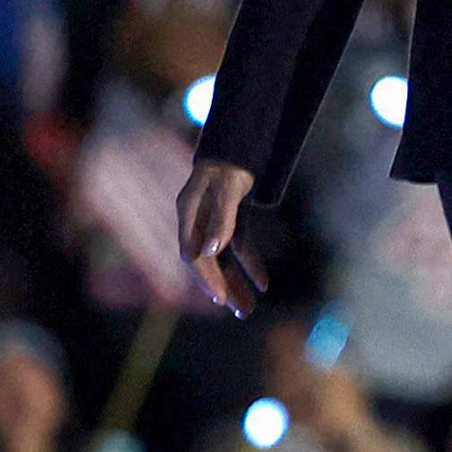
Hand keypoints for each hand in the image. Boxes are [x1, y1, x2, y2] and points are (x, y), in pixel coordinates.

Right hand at [180, 160, 266, 315]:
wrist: (240, 139)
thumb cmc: (231, 162)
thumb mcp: (229, 188)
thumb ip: (221, 219)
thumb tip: (211, 251)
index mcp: (189, 214)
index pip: (193, 255)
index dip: (206, 277)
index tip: (220, 298)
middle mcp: (198, 220)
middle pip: (208, 262)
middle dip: (224, 288)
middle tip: (241, 313)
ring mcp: (215, 220)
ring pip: (224, 259)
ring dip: (237, 283)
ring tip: (249, 308)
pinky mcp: (232, 218)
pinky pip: (240, 246)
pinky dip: (250, 264)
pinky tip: (263, 283)